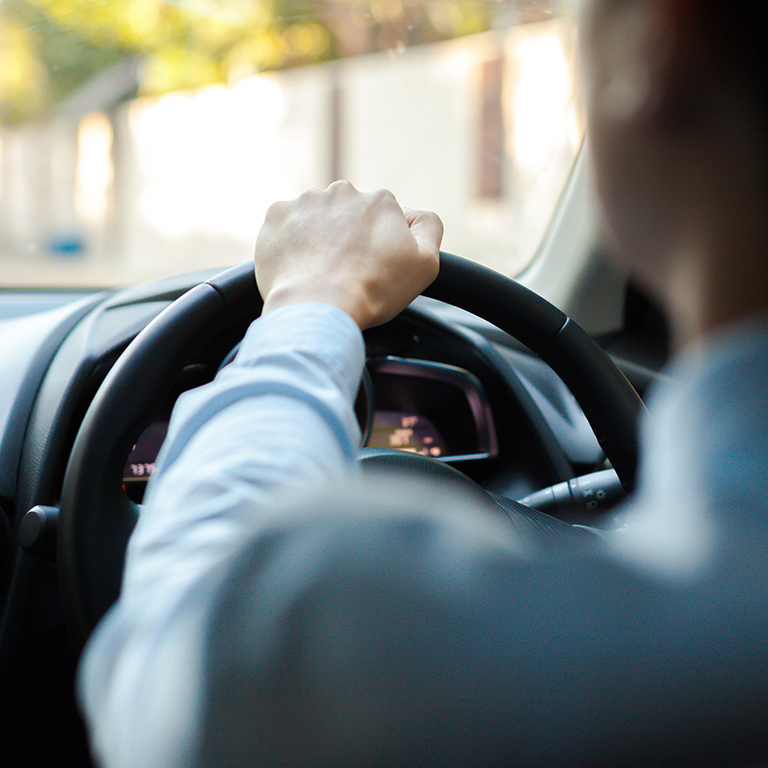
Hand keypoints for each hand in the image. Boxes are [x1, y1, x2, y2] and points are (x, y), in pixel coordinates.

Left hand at [254, 181, 442, 328]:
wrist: (319, 307)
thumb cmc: (374, 290)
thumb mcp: (426, 263)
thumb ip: (429, 227)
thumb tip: (416, 214)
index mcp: (380, 201)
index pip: (381, 220)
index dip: (377, 247)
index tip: (370, 268)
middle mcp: (343, 192)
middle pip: (347, 215)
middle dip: (346, 238)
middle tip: (344, 272)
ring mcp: (306, 202)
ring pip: (315, 218)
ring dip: (317, 238)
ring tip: (319, 272)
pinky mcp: (276, 216)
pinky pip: (285, 226)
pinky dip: (289, 243)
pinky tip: (298, 266)